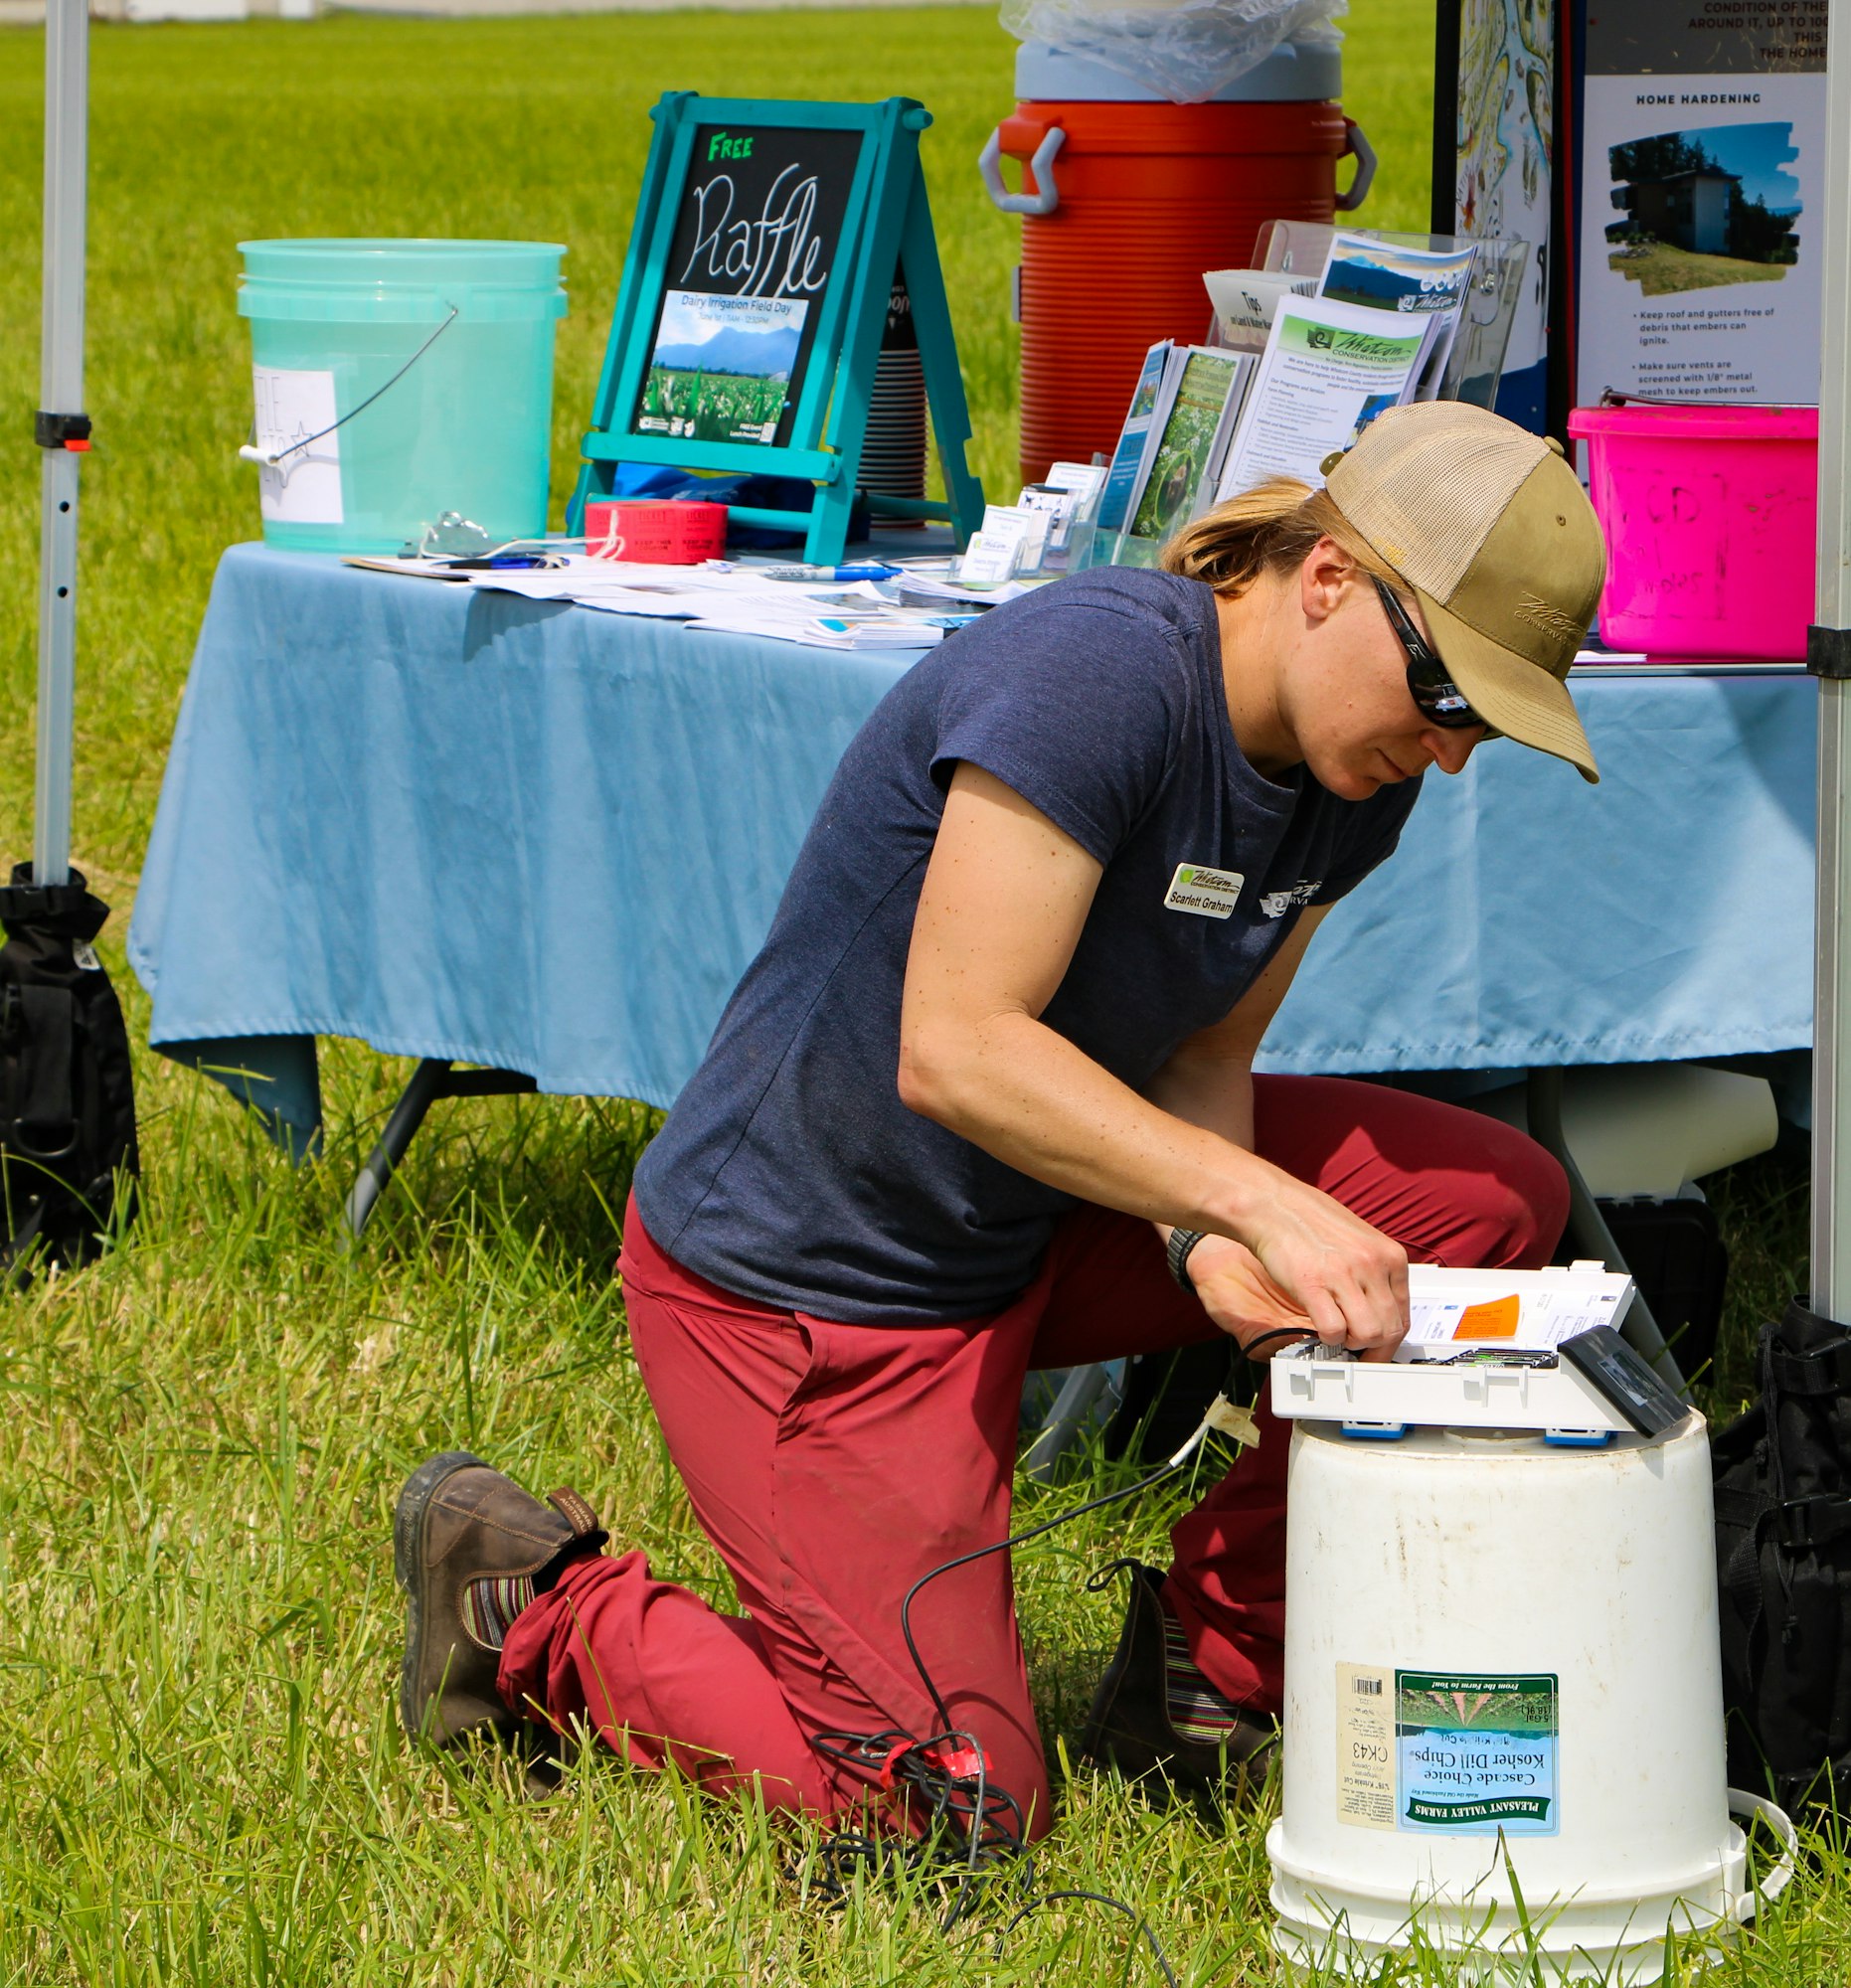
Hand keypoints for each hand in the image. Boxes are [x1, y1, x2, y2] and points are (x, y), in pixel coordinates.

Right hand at [1189, 1175, 1409, 1360]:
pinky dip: (1327, 1337)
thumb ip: (1375, 1272)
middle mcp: (1373, 1264)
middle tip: (1356, 1351)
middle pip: (1390, 1329)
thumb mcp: (1360, 1240)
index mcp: (1389, 1255)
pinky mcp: (1313, 1284)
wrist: (1272, 1204)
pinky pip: (1333, 1330)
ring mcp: (1344, 1274)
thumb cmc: (1310, 1220)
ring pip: (1368, 1334)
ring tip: (1337, 1335)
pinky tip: (1318, 1327)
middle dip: (1373, 1348)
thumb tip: (1382, 1310)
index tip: (1377, 1349)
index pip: (1404, 1315)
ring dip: (1352, 1343)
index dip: (1390, 1341)